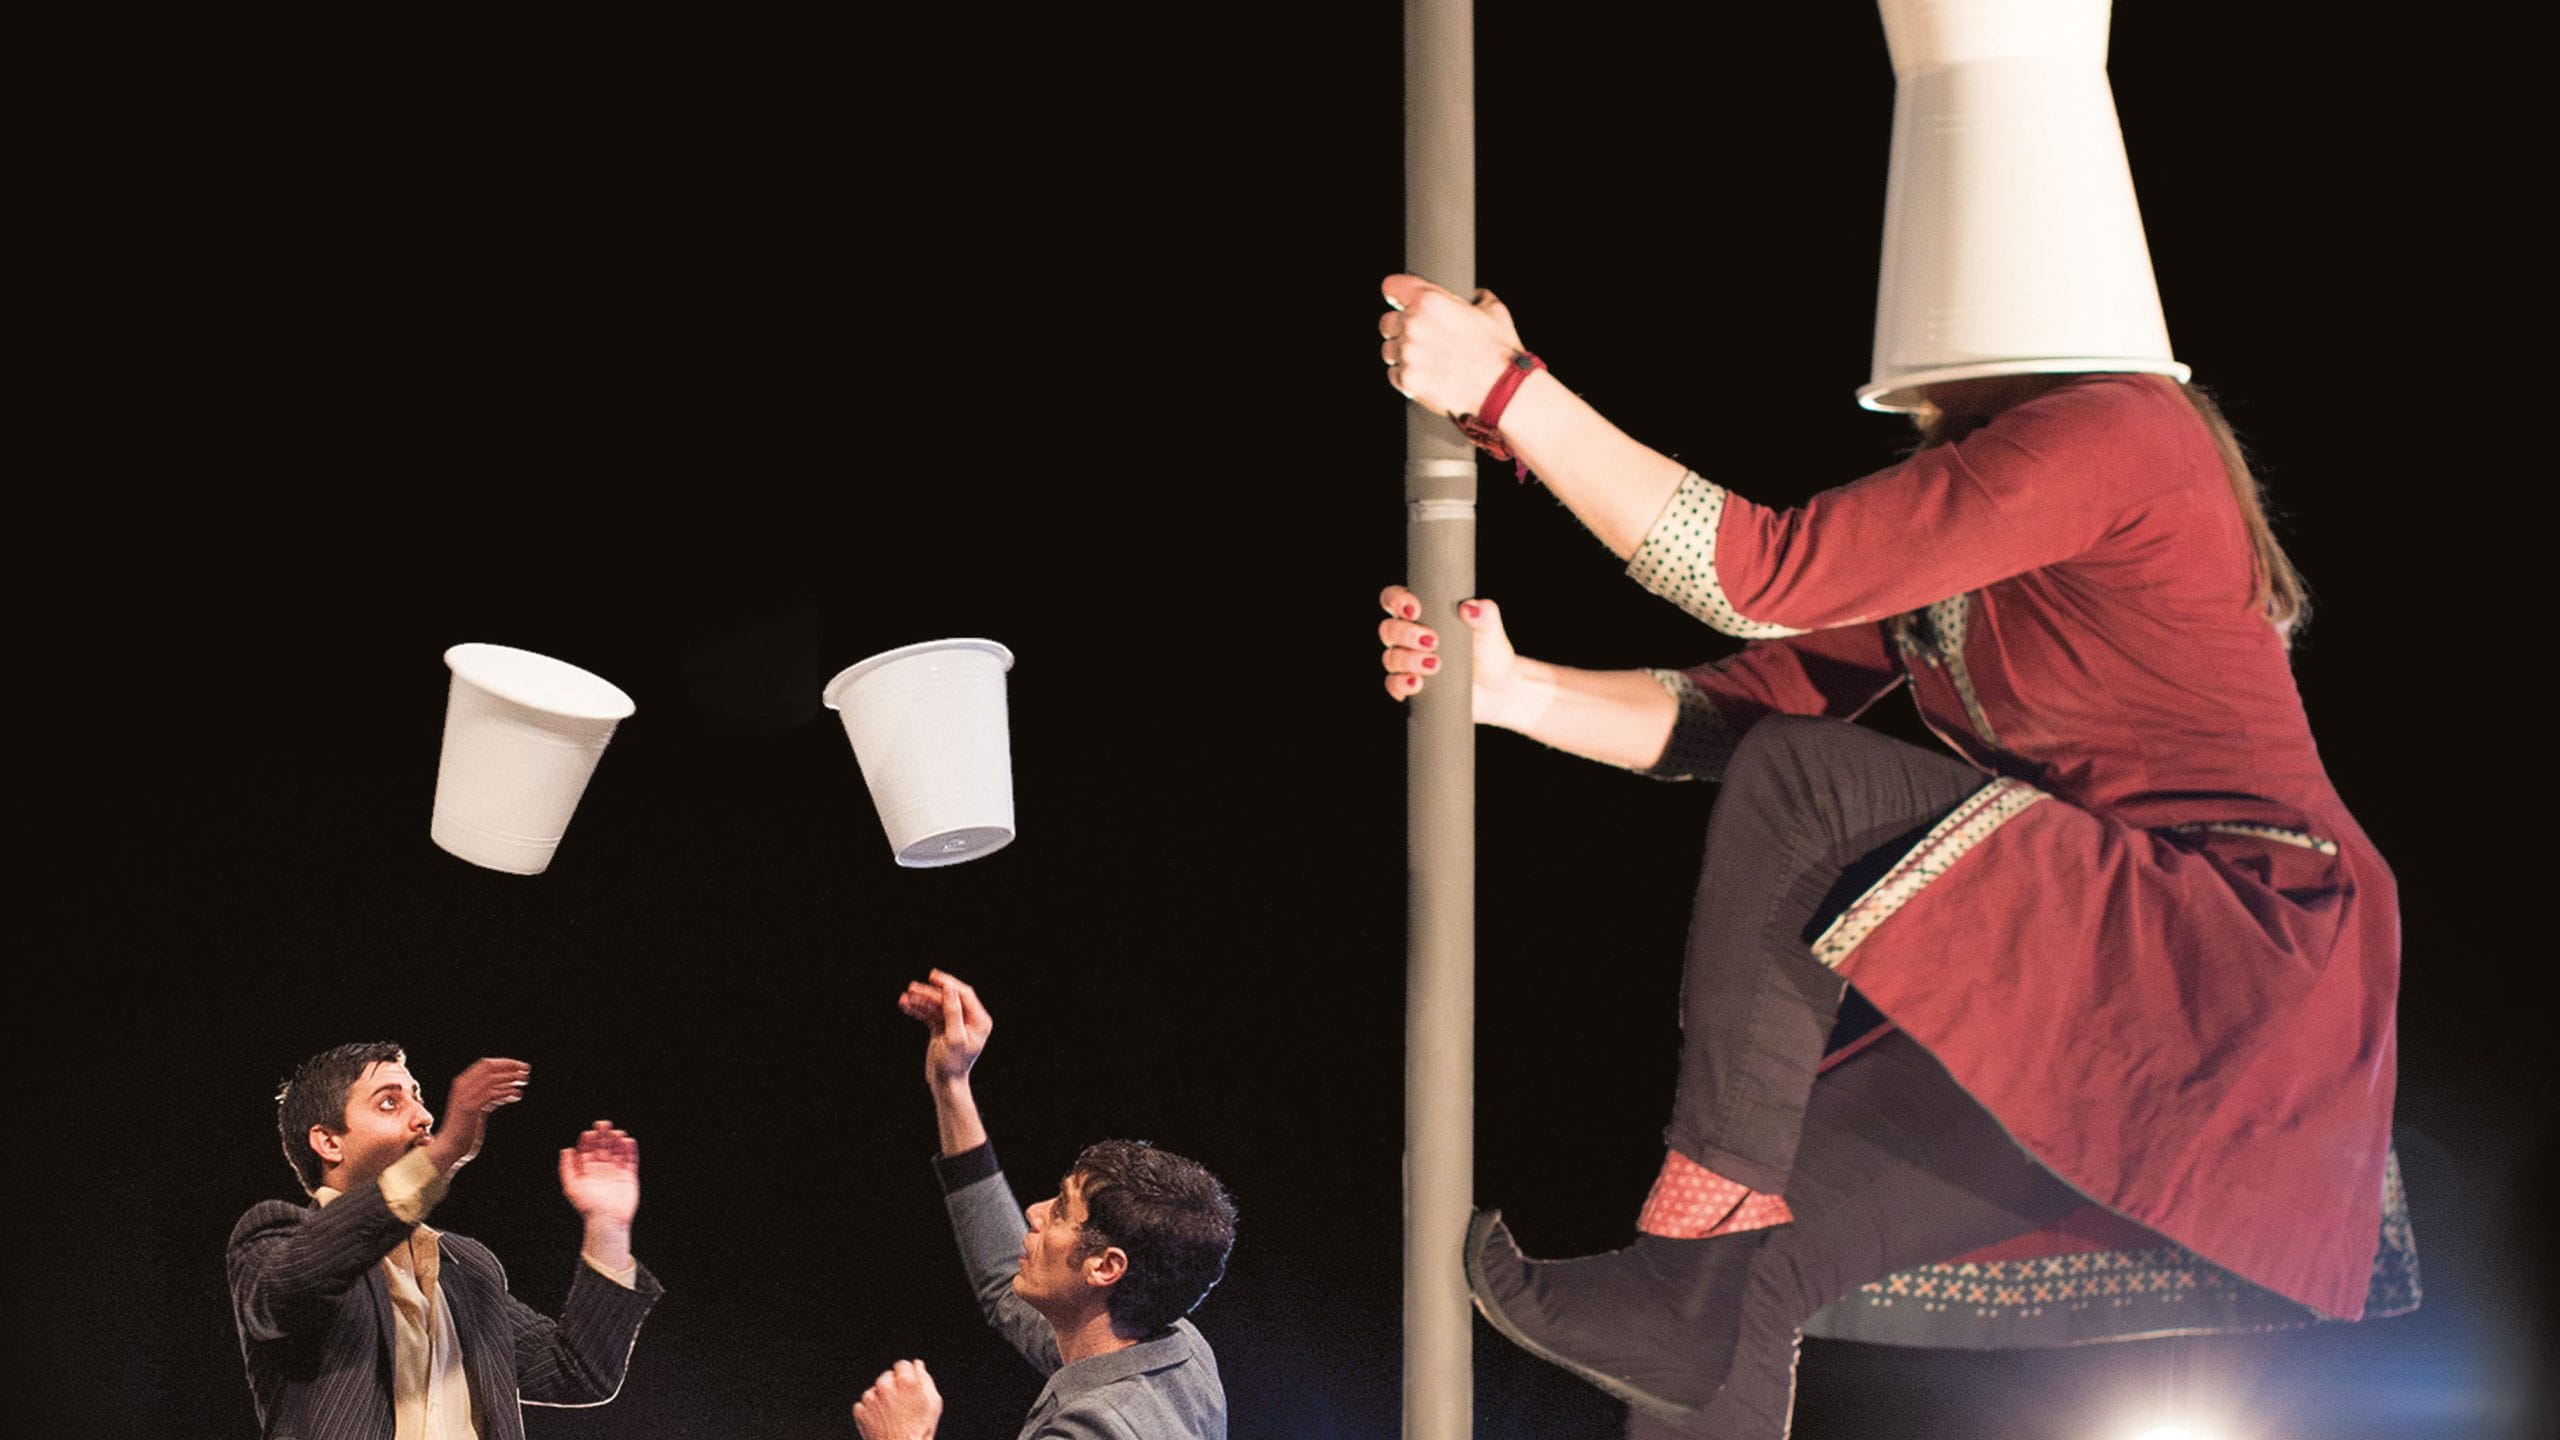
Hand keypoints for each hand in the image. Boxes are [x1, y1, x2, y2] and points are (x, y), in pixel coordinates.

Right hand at [424, 1058, 529, 1173]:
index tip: (520, 1066)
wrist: (449, 1149)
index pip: (485, 1064)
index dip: (504, 1063)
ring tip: (524, 1081)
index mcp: (462, 1084)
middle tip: (526, 1070)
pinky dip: (506, 1092)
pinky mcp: (470, 1108)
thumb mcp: (479, 1108)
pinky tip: (517, 1095)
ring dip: (510, 1077)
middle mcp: (462, 1087)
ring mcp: (465, 1097)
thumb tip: (509, 1088)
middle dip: (510, 1066)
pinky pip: (491, 1094)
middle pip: (488, 1067)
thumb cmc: (465, 1130)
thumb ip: (490, 1097)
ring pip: (491, 1079)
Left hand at [557, 1121, 639, 1226]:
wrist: (607, 1221)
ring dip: (617, 1141)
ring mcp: (616, 1172)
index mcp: (587, 1171)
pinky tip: (628, 1141)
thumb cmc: (587, 1206)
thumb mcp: (571, 1187)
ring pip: (617, 1151)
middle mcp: (602, 1169)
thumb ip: (567, 1168)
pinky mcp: (629, 1176)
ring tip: (617, 1133)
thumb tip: (566, 1149)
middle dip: (603, 1135)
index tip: (589, 1132)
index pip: (588, 1150)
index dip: (588, 1140)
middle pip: (603, 1147)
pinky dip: (630, 1150)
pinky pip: (631, 1160)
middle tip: (604, 1124)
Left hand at [852, 1359, 941, 1439]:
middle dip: (893, 1387)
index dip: (906, 1376)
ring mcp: (870, 1398)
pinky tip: (881, 1421)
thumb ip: (925, 1379)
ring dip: (881, 1399)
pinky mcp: (860, 1410)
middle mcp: (885, 1385)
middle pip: (887, 1377)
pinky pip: (864, 1405)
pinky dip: (871, 1411)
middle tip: (901, 1406)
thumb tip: (918, 1365)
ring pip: (875, 1391)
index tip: (907, 1388)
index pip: (902, 1365)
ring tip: (891, 1416)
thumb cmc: (920, 1429)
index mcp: (905, 1380)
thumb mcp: (933, 1403)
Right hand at [898, 970, 991, 1090]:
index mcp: (979, 1021)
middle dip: (930, 993)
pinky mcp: (942, 1028)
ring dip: (921, 1001)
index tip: (932, 977)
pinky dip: (918, 1010)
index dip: (949, 984)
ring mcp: (955, 1023)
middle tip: (912, 987)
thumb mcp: (954, 1038)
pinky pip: (930, 1014)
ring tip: (905, 997)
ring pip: (937, 1006)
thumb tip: (950, 989)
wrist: (945, 1084)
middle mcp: (969, 1020)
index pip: (964, 995)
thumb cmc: (952, 1064)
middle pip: (949, 998)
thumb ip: (953, 1012)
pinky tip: (905, 1005)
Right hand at [1378, 585, 1516, 718]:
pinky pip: (1393, 685)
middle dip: (1405, 633)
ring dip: (1408, 660)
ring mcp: (1407, 663)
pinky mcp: (1410, 688)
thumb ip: (1485, 615)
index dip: (1396, 601)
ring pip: (1390, 657)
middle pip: (1388, 629)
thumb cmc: (1490, 653)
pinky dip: (1401, 684)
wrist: (1498, 689)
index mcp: (1424, 614)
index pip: (1395, 600)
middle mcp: (1409, 637)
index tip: (1415, 610)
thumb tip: (1470, 607)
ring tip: (1435, 664)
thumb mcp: (1491, 632)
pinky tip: (1417, 684)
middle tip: (1432, 640)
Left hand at [1381, 274, 1524, 418]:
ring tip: (1428, 361)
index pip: (1392, 287)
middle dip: (1401, 328)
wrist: (1501, 390)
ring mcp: (1408, 354)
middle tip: (1423, 339)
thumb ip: (1479, 298)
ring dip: (1403, 354)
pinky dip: (1407, 376)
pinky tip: (1428, 376)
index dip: (1396, 294)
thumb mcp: (1495, 312)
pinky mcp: (1407, 380)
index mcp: (1430, 301)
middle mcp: (1413, 324)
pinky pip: (1395, 374)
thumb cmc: (1499, 351)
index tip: (1399, 301)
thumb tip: (1477, 296)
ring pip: (1389, 350)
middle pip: (1387, 322)